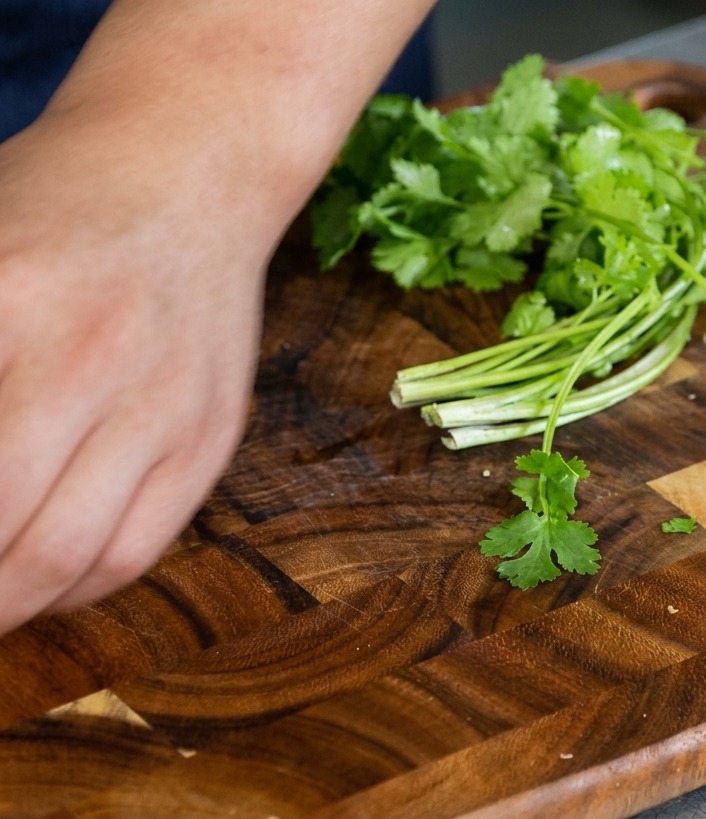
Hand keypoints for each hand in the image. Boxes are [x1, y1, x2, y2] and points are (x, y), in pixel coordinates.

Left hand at [0, 115, 268, 632]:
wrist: (193, 177)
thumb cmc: (59, 207)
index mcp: (8, 297)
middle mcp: (89, 357)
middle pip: (1, 523)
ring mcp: (165, 402)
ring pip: (72, 555)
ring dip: (5, 605)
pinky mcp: (212, 433)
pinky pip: (140, 547)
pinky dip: (76, 587)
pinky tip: (43, 577)